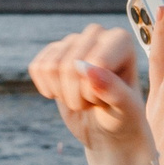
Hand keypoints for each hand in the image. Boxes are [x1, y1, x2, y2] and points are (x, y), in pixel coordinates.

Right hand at [28, 24, 159, 164]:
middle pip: (69, 65)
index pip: (97, 62)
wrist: (108, 130)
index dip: (95, 91)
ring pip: (50, 67)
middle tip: (95, 102)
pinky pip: (37, 68)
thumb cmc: (124, 117)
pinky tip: (65, 93)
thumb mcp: (126, 110)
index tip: (108, 99)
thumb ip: (113, 90)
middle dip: (78, 96)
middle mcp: (97, 34)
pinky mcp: (53, 52)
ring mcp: (73, 41)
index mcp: (121, 40)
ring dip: (64, 94)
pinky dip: (48, 89)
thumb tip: (86, 69)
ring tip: (83, 97)